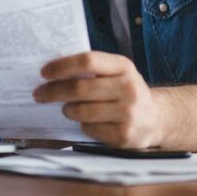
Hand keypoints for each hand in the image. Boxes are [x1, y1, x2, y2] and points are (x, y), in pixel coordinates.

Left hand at [33, 51, 166, 147]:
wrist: (156, 118)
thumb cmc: (126, 92)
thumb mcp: (117, 73)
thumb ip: (93, 69)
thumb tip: (53, 71)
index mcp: (124, 66)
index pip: (88, 61)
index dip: (62, 66)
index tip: (44, 72)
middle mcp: (128, 87)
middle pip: (80, 88)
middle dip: (53, 91)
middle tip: (39, 94)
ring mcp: (128, 112)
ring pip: (82, 111)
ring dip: (67, 110)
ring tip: (67, 109)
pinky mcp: (124, 135)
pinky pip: (90, 129)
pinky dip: (83, 125)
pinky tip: (88, 121)